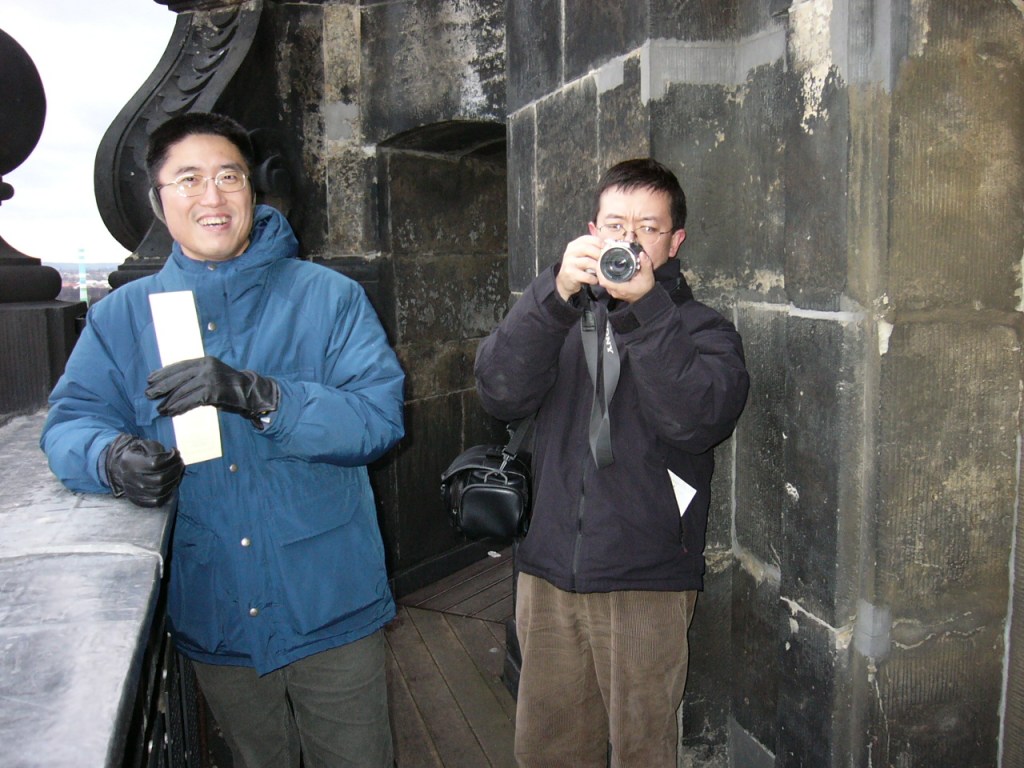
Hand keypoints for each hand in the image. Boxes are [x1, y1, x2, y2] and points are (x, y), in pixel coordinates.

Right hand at [105, 434, 184, 507]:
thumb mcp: (143, 445)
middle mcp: (130, 478)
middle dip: (175, 469)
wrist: (119, 466)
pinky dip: (168, 493)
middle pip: (160, 479)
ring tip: (177, 471)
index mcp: (130, 462)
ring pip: (160, 491)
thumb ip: (155, 448)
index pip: (156, 464)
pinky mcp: (137, 499)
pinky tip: (172, 483)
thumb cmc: (137, 453)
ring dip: (174, 480)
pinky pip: (156, 501)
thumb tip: (172, 457)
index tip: (176, 453)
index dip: (170, 458)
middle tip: (180, 462)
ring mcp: (133, 491)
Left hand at [145, 356, 278, 424]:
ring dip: (169, 402)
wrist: (251, 392)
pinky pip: (191, 401)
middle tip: (148, 395)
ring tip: (160, 409)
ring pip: (182, 391)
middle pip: (177, 378)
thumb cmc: (230, 385)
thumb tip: (175, 386)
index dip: (163, 373)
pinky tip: (173, 412)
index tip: (150, 379)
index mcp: (205, 361)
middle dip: (161, 387)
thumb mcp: (213, 374)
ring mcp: (210, 379)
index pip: (179, 366)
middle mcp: (206, 367)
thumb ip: (197, 376)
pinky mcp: (213, 392)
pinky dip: (180, 408)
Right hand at [555, 234, 601, 300]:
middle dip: (598, 253)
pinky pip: (586, 276)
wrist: (565, 280)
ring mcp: (569, 263)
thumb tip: (609, 244)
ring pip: (587, 262)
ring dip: (597, 267)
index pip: (586, 239)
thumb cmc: (578, 266)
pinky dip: (593, 278)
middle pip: (586, 248)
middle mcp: (570, 252)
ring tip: (601, 271)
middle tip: (605, 260)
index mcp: (574, 245)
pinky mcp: (570, 274)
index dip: (598, 241)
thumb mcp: (582, 255)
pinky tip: (595, 280)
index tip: (606, 246)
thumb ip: (592, 249)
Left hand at [601, 249, 655, 303]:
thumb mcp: (648, 276)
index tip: (600, 259)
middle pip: (601, 279)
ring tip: (604, 258)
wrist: (647, 298)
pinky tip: (607, 266)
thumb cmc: (646, 289)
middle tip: (602, 255)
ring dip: (602, 269)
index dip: (599, 270)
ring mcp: (613, 291)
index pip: (604, 281)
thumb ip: (646, 265)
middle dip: (600, 266)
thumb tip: (642, 254)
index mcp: (621, 288)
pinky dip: (605, 273)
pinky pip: (606, 281)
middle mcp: (615, 291)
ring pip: (603, 280)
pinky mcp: (614, 290)